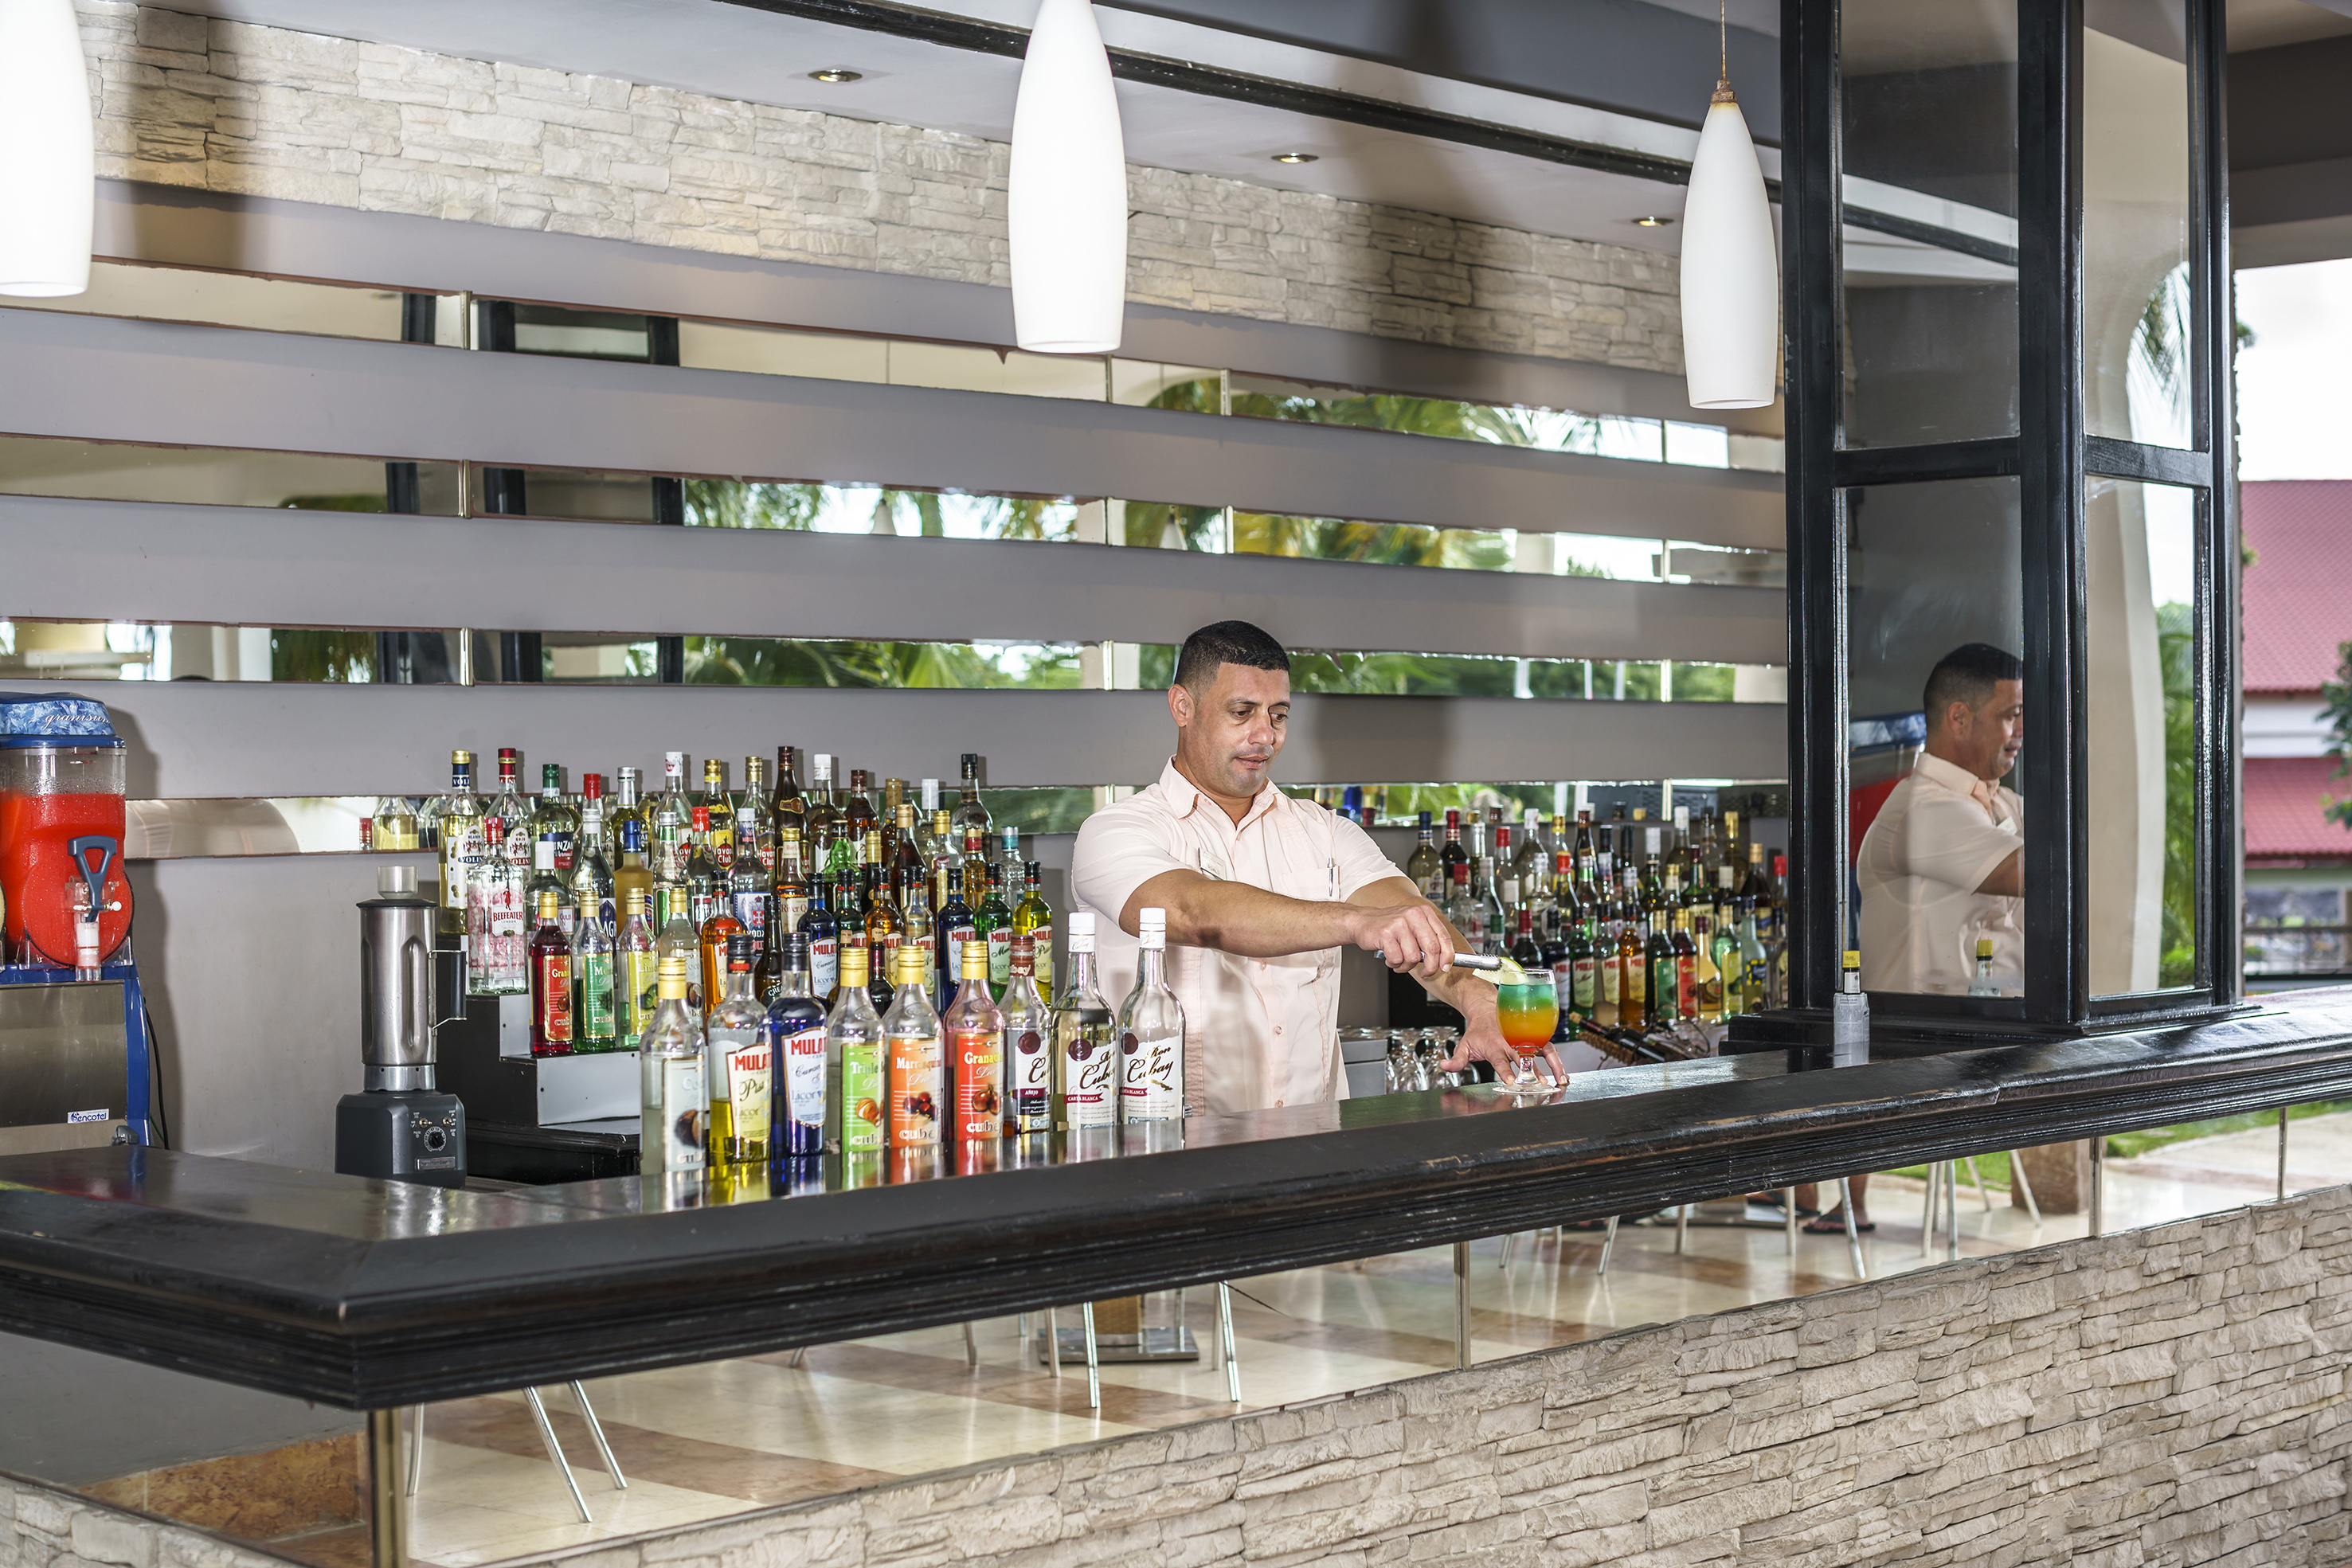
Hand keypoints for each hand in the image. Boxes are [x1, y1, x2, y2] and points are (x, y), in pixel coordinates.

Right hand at [1348, 901, 1457, 978]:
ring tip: (1399, 960)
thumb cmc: (1390, 927)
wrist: (1362, 921)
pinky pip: (1397, 959)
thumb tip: (1445, 960)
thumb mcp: (1413, 926)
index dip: (1448, 955)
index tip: (1446, 967)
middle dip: (1431, 967)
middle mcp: (1413, 915)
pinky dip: (1394, 964)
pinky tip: (1389, 957)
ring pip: (1413, 957)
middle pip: (1432, 948)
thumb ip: (1428, 939)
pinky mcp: (1386, 933)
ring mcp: (1399, 923)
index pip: (1443, 936)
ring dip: (1406, 966)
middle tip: (1426, 973)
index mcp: (1424, 912)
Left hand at [1444, 1005, 1565, 1086]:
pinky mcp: (1533, 1037)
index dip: (1505, 1071)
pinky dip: (1557, 1060)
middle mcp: (1511, 1042)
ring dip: (1553, 1065)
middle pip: (1525, 1058)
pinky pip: (1547, 1048)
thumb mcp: (1464, 1045)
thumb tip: (1443, 1066)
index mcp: (1493, 1046)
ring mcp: (1524, 1039)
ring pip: (1541, 1051)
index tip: (1511, 1081)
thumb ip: (1457, 1060)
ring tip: (1561, 1080)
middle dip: (1534, 1072)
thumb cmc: (1477, 1031)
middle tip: (1543, 1084)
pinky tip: (1563, 1073)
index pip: (1499, 1061)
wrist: (1487, 1009)